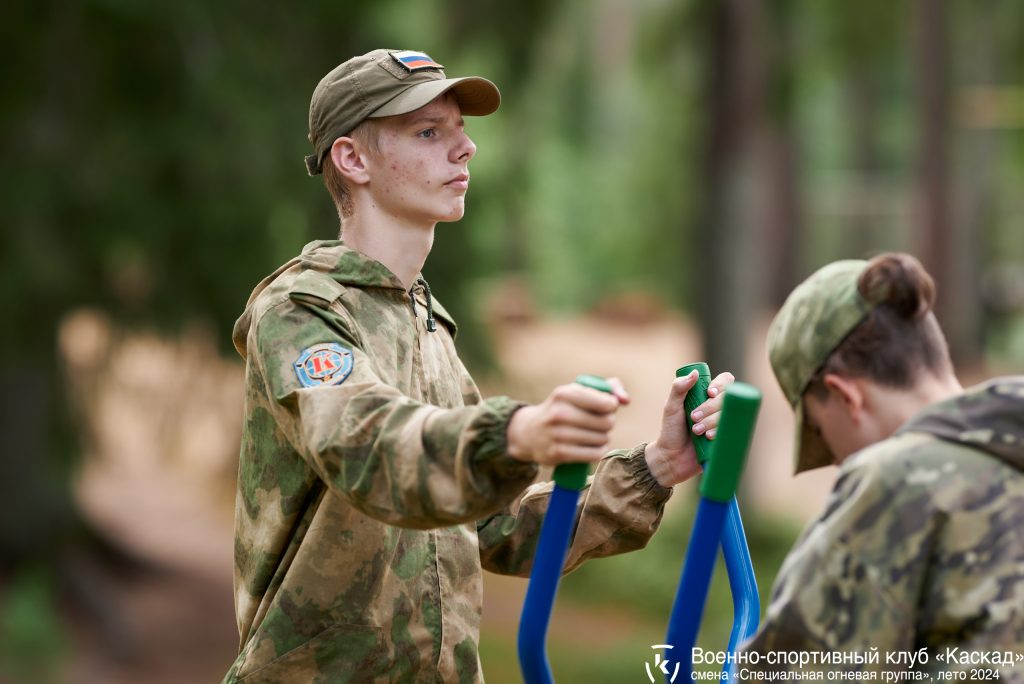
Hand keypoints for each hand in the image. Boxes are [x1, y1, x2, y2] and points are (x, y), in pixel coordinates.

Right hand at [507, 379, 628, 465]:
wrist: (529, 433)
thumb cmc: (561, 409)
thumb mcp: (577, 392)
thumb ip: (608, 388)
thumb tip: (626, 400)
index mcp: (564, 394)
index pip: (606, 403)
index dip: (611, 406)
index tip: (606, 407)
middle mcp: (559, 413)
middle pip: (607, 422)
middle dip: (608, 423)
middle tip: (598, 423)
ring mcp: (557, 435)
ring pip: (602, 439)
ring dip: (603, 438)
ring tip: (592, 435)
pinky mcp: (557, 454)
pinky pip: (594, 454)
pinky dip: (598, 451)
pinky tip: (592, 447)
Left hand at [644, 370, 734, 487]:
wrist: (672, 458)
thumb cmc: (671, 431)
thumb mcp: (671, 407)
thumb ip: (679, 389)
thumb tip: (695, 372)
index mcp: (707, 396)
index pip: (725, 382)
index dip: (722, 385)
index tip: (710, 393)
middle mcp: (719, 408)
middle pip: (728, 398)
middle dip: (710, 408)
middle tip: (694, 418)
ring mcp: (725, 423)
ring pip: (730, 415)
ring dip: (713, 421)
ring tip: (696, 431)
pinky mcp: (728, 438)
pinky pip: (734, 431)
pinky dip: (720, 432)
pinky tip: (709, 438)